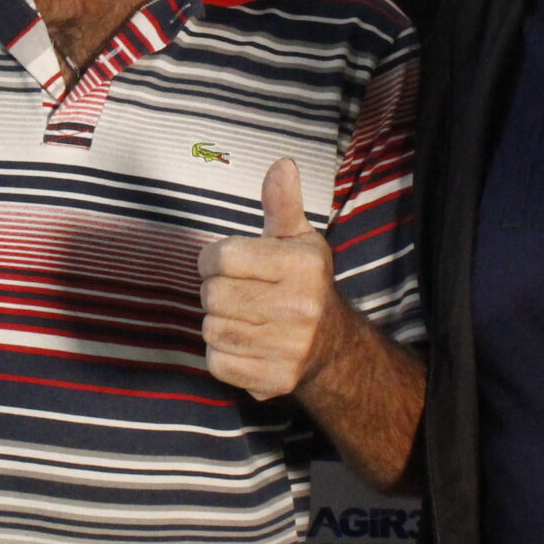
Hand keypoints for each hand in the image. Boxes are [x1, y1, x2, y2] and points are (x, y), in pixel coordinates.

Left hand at [199, 158, 344, 399]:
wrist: (331, 346)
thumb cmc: (302, 281)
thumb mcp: (297, 238)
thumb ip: (282, 203)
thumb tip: (282, 164)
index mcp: (302, 265)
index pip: (222, 258)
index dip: (212, 259)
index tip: (223, 263)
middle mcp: (299, 307)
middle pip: (213, 296)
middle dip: (214, 291)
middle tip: (234, 292)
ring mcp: (288, 347)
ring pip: (212, 329)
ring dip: (217, 322)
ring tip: (240, 316)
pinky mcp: (275, 379)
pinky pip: (217, 362)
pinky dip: (220, 353)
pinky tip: (242, 342)